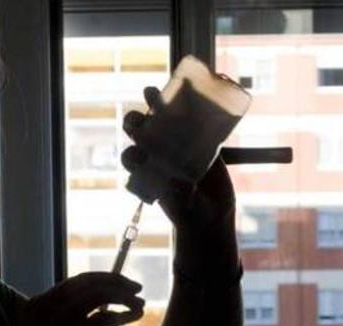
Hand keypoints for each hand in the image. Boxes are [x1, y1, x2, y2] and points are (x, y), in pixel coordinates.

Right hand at [13, 272, 144, 325]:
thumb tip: (100, 313)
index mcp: (39, 305)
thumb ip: (66, 322)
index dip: (102, 279)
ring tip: (141, 303)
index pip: (76, 282)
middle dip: (116, 281)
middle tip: (137, 287)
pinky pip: (104, 317)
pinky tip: (135, 316)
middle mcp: (48, 307)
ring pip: (99, 294)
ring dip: (124, 295)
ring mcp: (60, 320)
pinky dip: (123, 314)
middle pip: (88, 282)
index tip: (120, 283)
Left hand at [122, 86, 238, 280]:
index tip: (138, 154)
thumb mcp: (184, 208)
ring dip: (156, 106)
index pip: (132, 157)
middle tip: (140, 119)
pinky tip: (190, 98)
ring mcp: (178, 145)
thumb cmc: (191, 215)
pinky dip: (192, 112)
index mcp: (147, 171)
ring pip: (163, 122)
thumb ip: (180, 196)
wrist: (212, 216)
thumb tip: (179, 182)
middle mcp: (158, 155)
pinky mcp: (200, 143)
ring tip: (151, 92)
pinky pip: (195, 124)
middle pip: (142, 134)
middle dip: (136, 123)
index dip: (131, 153)